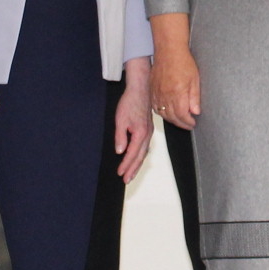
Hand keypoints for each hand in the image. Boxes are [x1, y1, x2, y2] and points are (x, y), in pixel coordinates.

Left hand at [115, 58, 154, 179]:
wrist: (140, 89)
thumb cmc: (130, 102)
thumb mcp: (120, 119)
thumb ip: (120, 136)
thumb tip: (120, 151)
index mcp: (140, 133)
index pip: (132, 154)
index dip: (126, 165)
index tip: (119, 173)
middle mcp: (147, 135)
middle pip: (140, 156)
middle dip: (133, 169)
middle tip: (126, 180)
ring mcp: (149, 132)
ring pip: (144, 152)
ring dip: (137, 164)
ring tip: (131, 174)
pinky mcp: (148, 129)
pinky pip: (145, 147)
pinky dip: (140, 155)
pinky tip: (137, 158)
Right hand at [152, 41, 201, 132]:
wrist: (168, 50)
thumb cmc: (182, 61)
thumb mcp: (195, 79)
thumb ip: (195, 98)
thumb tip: (195, 112)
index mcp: (177, 93)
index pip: (182, 115)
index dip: (188, 122)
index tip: (193, 123)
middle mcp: (165, 95)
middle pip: (172, 117)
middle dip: (181, 123)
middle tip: (188, 124)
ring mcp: (157, 93)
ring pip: (163, 113)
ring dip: (172, 120)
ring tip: (180, 120)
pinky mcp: (152, 90)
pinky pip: (155, 107)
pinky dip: (162, 113)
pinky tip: (168, 113)